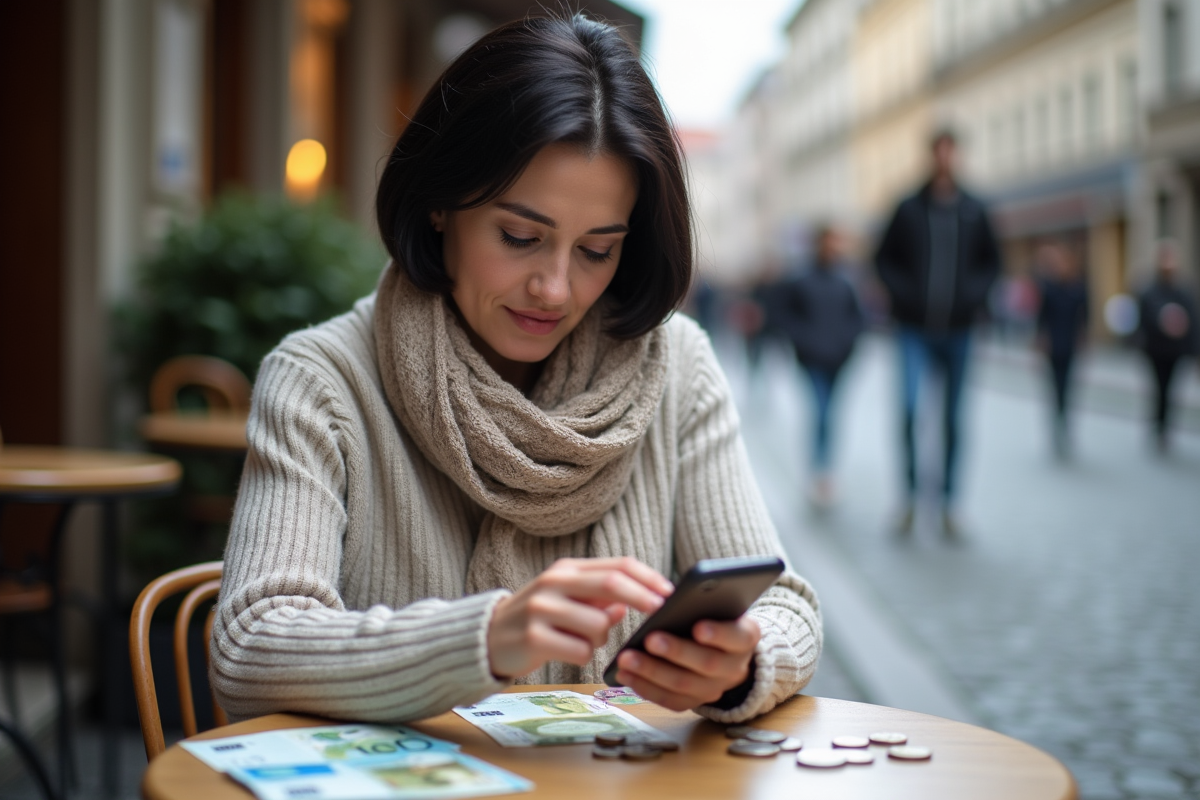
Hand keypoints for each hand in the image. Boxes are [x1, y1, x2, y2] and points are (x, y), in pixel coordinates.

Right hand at [487, 557, 672, 679]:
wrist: (488, 639)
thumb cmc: (538, 619)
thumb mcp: (567, 599)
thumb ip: (599, 597)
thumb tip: (632, 602)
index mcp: (567, 569)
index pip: (617, 565)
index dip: (647, 577)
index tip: (669, 593)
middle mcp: (554, 582)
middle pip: (610, 583)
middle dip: (643, 598)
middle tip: (662, 614)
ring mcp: (542, 608)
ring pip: (598, 625)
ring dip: (602, 639)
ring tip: (583, 641)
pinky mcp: (534, 637)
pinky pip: (580, 651)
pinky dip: (583, 656)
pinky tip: (565, 652)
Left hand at [613, 615, 760, 711]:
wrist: (725, 651)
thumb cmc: (715, 618)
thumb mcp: (718, 607)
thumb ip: (704, 603)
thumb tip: (672, 598)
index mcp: (746, 637)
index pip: (738, 637)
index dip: (719, 634)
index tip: (698, 627)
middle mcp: (735, 668)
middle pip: (707, 663)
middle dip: (676, 651)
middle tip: (650, 639)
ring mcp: (716, 689)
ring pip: (684, 685)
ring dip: (652, 672)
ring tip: (627, 658)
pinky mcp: (695, 702)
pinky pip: (671, 701)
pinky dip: (646, 689)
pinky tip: (626, 675)